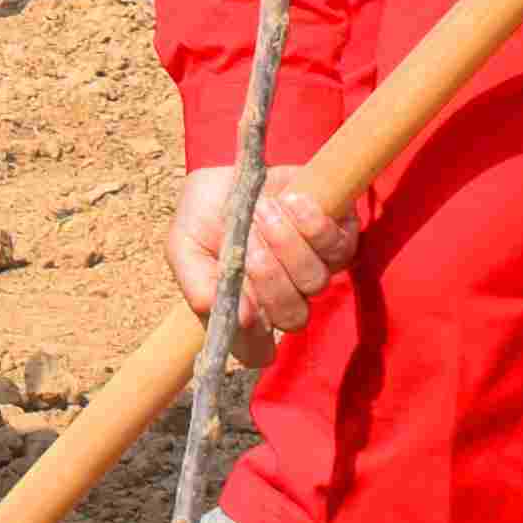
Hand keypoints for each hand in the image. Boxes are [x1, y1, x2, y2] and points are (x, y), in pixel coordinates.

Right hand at [169, 165, 359, 338]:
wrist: (227, 170)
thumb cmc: (203, 218)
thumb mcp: (183, 249)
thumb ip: (198, 286)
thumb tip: (237, 318)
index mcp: (245, 311)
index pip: (257, 352)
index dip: (253, 340)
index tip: (241, 310)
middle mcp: (283, 297)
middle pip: (293, 316)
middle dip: (270, 279)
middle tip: (248, 242)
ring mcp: (313, 271)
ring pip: (315, 280)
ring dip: (287, 243)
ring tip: (263, 208)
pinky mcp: (338, 240)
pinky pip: (339, 247)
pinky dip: (314, 224)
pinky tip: (291, 199)